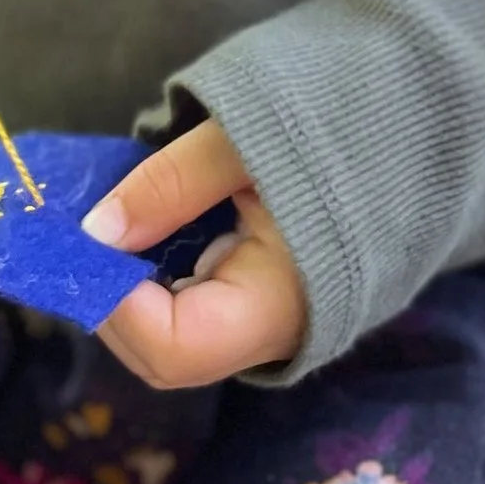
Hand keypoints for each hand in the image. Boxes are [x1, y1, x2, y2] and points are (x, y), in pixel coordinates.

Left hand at [84, 117, 307, 389]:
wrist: (402, 130)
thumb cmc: (331, 129)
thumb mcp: (241, 142)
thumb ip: (171, 183)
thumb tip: (95, 232)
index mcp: (279, 302)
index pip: (178, 347)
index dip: (119, 307)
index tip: (87, 245)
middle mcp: (270, 331)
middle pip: (166, 354)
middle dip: (112, 302)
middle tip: (81, 237)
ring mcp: (263, 320)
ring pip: (171, 337)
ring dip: (127, 289)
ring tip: (109, 226)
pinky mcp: (255, 298)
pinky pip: (190, 307)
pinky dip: (154, 276)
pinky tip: (143, 229)